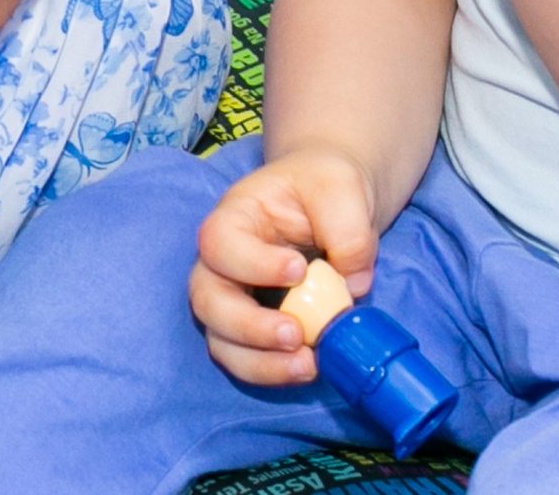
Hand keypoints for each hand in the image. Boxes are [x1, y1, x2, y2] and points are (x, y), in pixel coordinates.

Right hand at [188, 146, 377, 385]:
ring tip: (306, 364)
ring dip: (258, 362)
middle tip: (296, 334)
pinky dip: (270, 371)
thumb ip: (348, 230)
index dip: (252, 264)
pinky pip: (245, 359)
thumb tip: (351, 285)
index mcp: (235, 216)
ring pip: (220, 340)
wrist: (332, 201)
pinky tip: (307, 367)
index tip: (298, 270)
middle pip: (207, 299)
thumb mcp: (342, 187)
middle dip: (247, 326)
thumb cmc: (327, 187)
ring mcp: (232, 298)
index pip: (219, 242)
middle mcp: (221, 261)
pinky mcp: (251, 328)